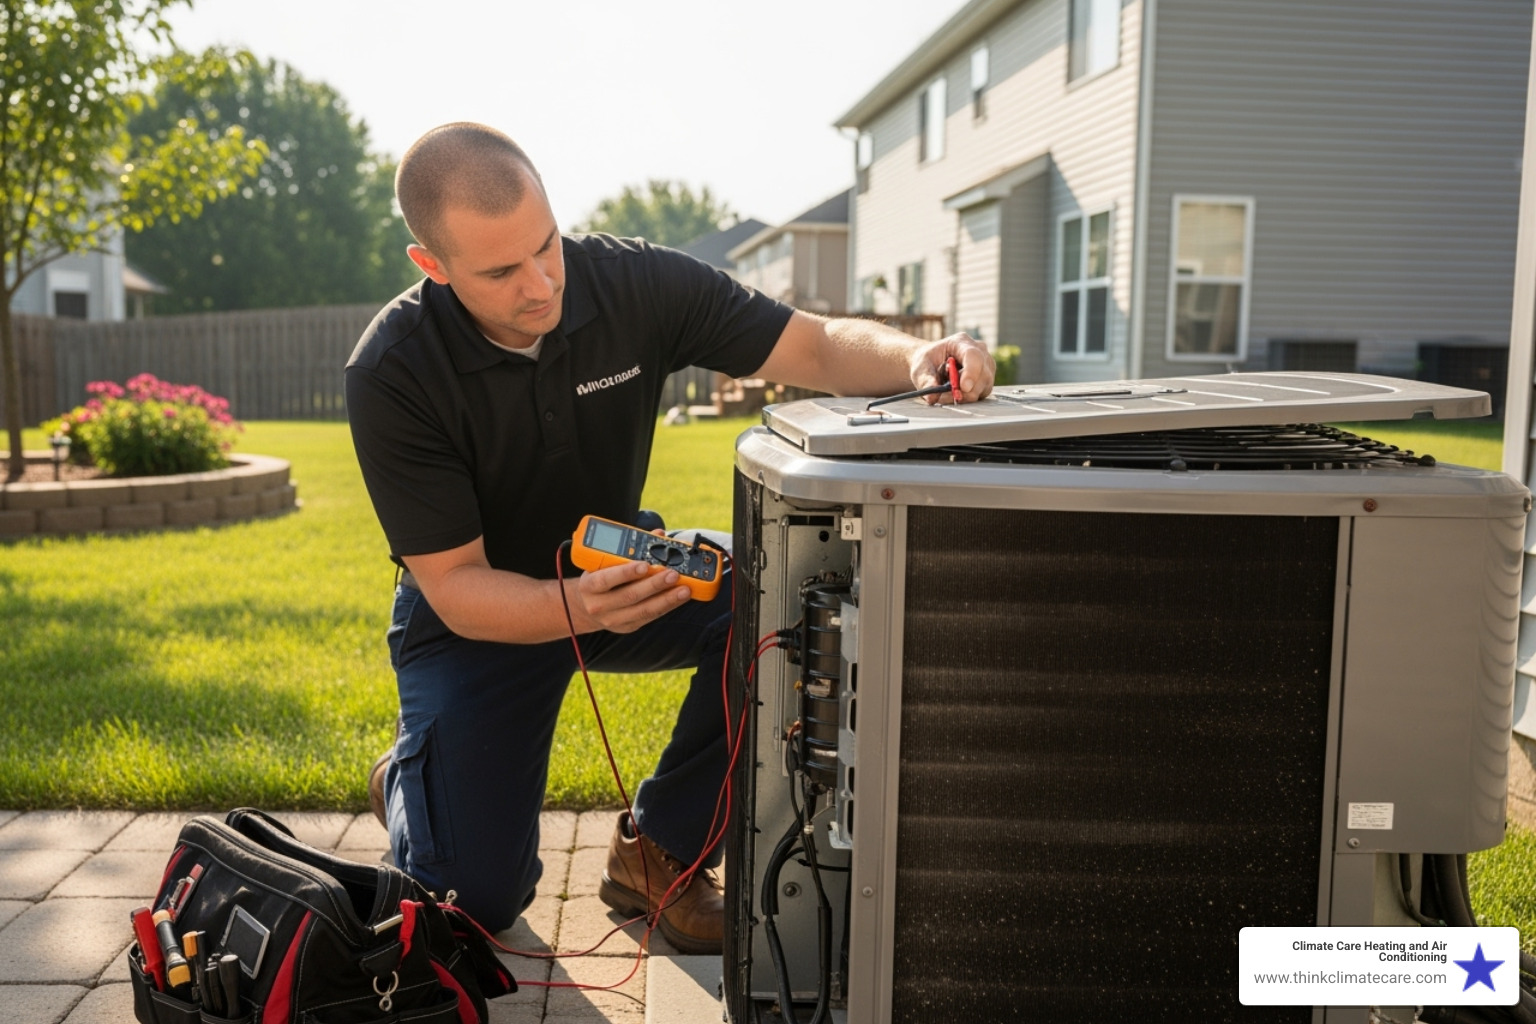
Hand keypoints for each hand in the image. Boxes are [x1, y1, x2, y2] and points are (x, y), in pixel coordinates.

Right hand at [569, 558, 689, 633]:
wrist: (588, 607)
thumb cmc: (599, 578)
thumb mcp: (604, 563)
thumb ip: (629, 549)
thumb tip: (658, 535)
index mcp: (589, 585)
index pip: (606, 579)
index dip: (626, 573)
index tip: (645, 565)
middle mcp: (599, 605)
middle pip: (629, 595)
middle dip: (654, 585)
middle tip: (673, 574)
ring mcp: (613, 619)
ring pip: (643, 610)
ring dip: (667, 599)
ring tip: (684, 589)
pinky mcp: (627, 627)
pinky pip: (650, 617)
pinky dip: (667, 606)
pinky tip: (679, 597)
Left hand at [909, 332, 994, 403]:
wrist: (932, 364)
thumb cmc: (928, 362)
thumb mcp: (921, 369)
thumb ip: (926, 381)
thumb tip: (932, 397)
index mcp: (961, 342)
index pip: (973, 355)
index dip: (971, 372)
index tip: (963, 388)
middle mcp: (979, 350)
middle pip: (982, 373)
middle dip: (965, 391)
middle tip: (944, 397)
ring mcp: (986, 364)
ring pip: (984, 386)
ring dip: (965, 396)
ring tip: (945, 396)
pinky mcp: (987, 379)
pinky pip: (983, 392)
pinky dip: (969, 398)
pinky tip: (955, 395)